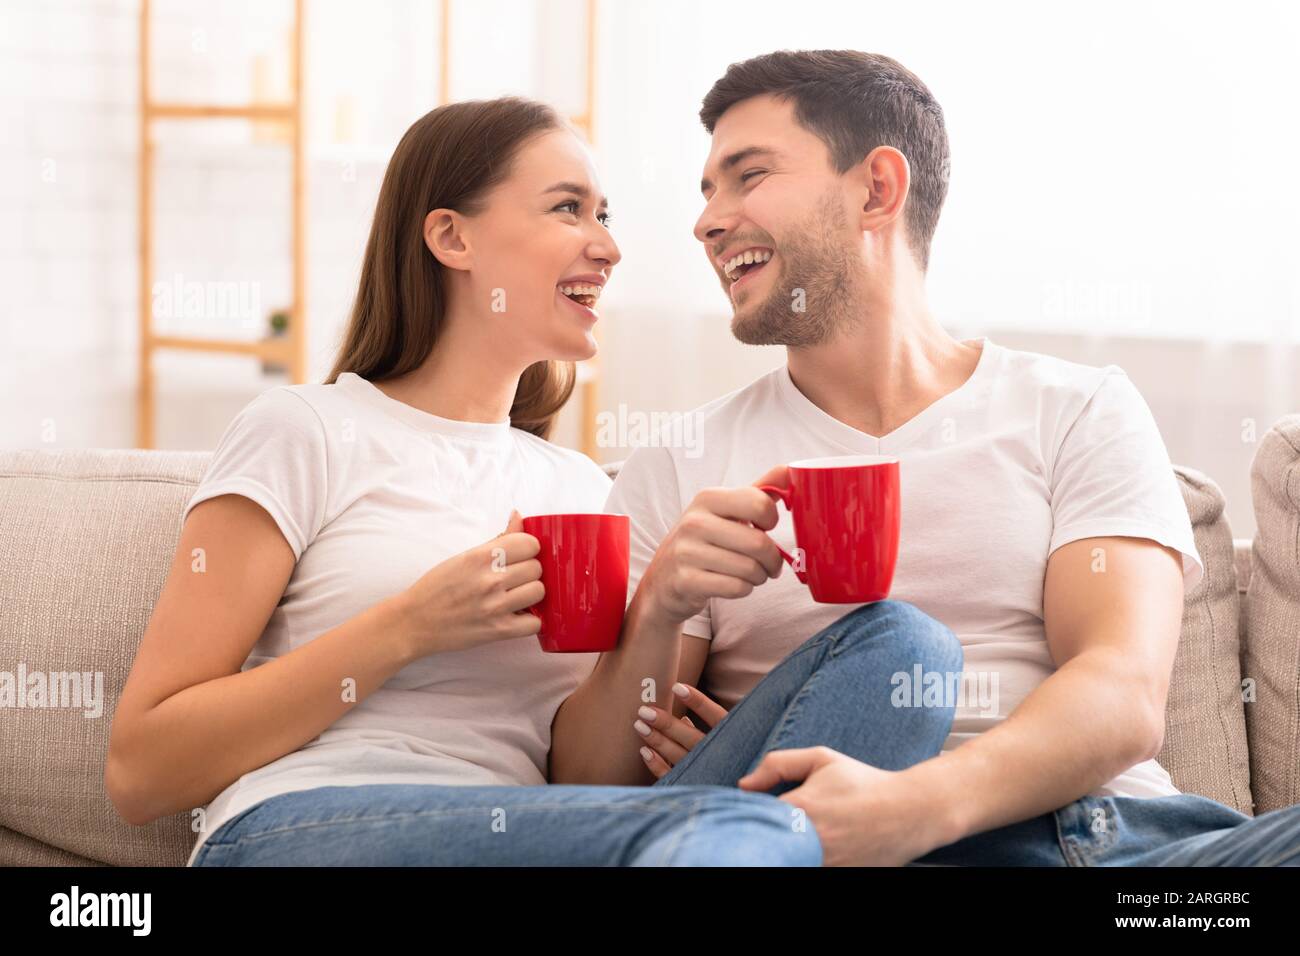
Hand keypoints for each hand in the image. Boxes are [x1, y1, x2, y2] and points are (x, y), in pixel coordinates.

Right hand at [395, 509, 542, 657]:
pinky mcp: (498, 631)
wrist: (414, 621)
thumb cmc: (437, 587)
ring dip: (530, 593)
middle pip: (536, 568)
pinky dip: (529, 621)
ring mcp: (495, 607)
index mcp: (481, 557)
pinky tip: (516, 615)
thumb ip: (498, 539)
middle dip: (528, 571)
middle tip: (513, 578)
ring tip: (515, 596)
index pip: (530, 543)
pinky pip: (535, 624)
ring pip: (539, 592)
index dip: (528, 549)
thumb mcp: (464, 556)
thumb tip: (518, 516)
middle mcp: (490, 579)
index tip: (519, 556)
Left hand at [634, 683, 728, 777]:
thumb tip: (684, 714)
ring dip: (658, 741)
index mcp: (733, 737)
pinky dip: (657, 765)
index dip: (697, 702)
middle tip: (644, 711)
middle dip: (667, 724)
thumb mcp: (734, 735)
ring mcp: (706, 772)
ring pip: (679, 756)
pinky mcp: (693, 786)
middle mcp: (720, 755)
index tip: (676, 687)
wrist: (741, 793)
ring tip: (639, 725)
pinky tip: (644, 751)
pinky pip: (673, 777)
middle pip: (691, 737)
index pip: (715, 716)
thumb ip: (712, 723)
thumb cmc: (734, 755)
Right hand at [638, 464, 790, 625]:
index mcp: (708, 498)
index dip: (772, 520)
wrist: (664, 578)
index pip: (760, 503)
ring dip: (759, 576)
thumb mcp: (726, 510)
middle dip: (773, 559)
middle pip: (759, 543)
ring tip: (751, 573)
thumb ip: (759, 491)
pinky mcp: (686, 580)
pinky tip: (734, 583)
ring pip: (750, 569)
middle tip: (769, 563)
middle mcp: (694, 522)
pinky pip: (736, 588)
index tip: (765, 527)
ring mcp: (687, 552)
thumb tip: (790, 469)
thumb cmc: (704, 540)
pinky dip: (744, 589)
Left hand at [738, 747, 955, 865]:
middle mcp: (810, 840)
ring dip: (783, 849)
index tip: (751, 811)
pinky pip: (806, 866)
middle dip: (761, 837)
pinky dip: (801, 858)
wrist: (909, 812)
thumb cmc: (862, 782)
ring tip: (795, 835)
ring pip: (786, 858)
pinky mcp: (837, 874)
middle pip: (766, 845)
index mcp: (801, 807)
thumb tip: (743, 784)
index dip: (747, 816)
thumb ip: (778, 765)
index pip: (754, 817)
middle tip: (769, 828)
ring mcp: (823, 862)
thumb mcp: (821, 759)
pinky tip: (808, 847)